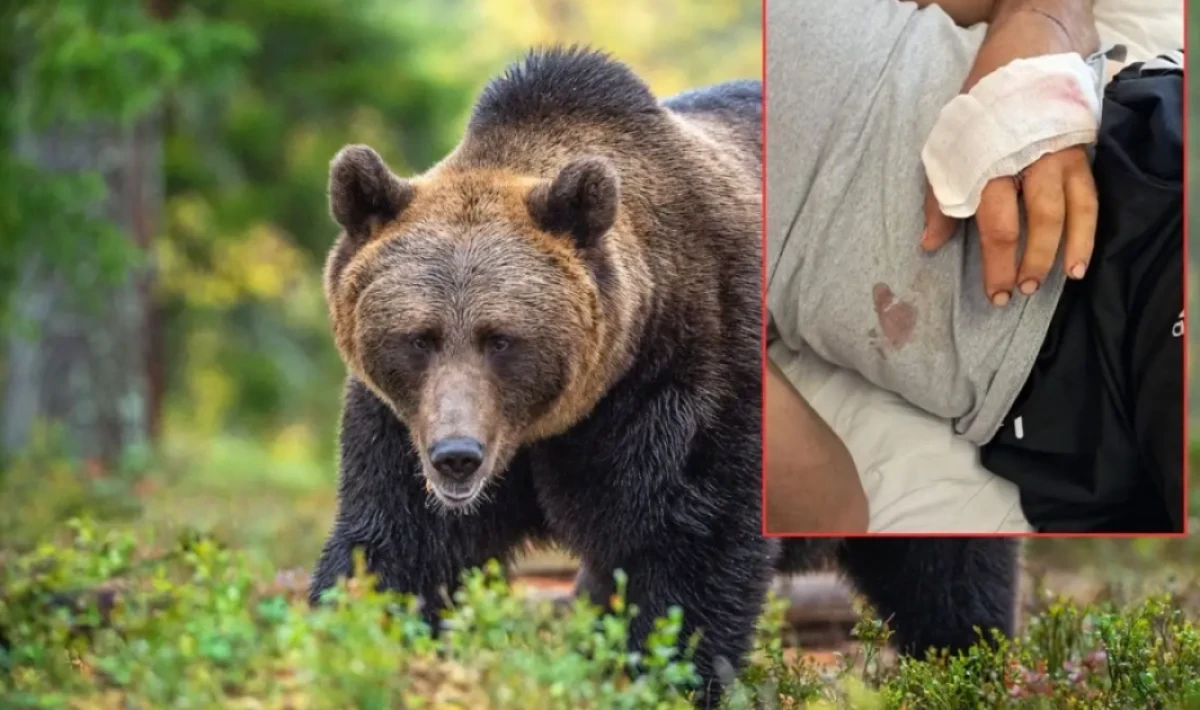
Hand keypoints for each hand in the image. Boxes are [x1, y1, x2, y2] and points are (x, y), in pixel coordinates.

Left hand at [921, 4, 1100, 305]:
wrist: (1020, 56)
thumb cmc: (978, 114)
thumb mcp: (949, 150)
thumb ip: (941, 199)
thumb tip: (929, 246)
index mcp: (990, 163)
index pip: (993, 222)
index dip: (994, 262)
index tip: (993, 293)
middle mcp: (1028, 162)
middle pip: (1033, 220)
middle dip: (1027, 261)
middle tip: (1019, 292)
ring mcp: (1058, 157)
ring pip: (1068, 210)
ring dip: (1065, 249)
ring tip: (1062, 280)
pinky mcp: (1080, 154)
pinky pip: (1090, 197)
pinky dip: (1088, 230)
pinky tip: (1082, 260)